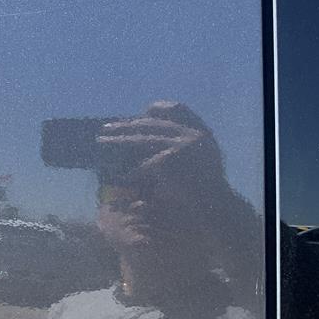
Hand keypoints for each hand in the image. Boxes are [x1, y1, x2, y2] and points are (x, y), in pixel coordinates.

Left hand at [97, 101, 225, 194]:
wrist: (218, 210)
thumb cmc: (205, 189)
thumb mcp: (197, 159)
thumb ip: (178, 144)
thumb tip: (146, 129)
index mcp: (200, 132)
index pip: (178, 108)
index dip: (158, 108)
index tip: (142, 111)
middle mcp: (191, 135)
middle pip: (152, 124)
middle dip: (127, 126)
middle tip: (106, 127)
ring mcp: (180, 146)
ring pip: (141, 141)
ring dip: (119, 141)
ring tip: (101, 141)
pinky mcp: (167, 161)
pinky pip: (142, 166)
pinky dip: (129, 172)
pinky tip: (116, 175)